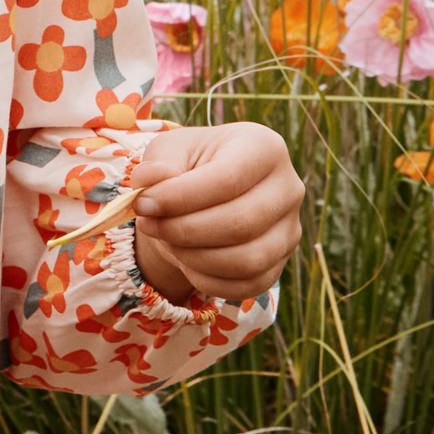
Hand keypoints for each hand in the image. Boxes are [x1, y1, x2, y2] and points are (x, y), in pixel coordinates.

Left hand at [126, 121, 302, 305]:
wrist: (206, 195)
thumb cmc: (188, 166)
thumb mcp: (169, 151)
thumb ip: (159, 163)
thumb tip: (151, 179)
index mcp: (264, 148)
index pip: (228, 178)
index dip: (181, 197)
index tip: (143, 204)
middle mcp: (289, 188)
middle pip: (241, 223)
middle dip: (183, 231)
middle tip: (148, 225)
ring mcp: (290, 230)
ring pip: (247, 261)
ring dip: (194, 257)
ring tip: (165, 241)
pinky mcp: (280, 264)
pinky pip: (247, 286)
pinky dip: (207, 280)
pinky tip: (184, 261)